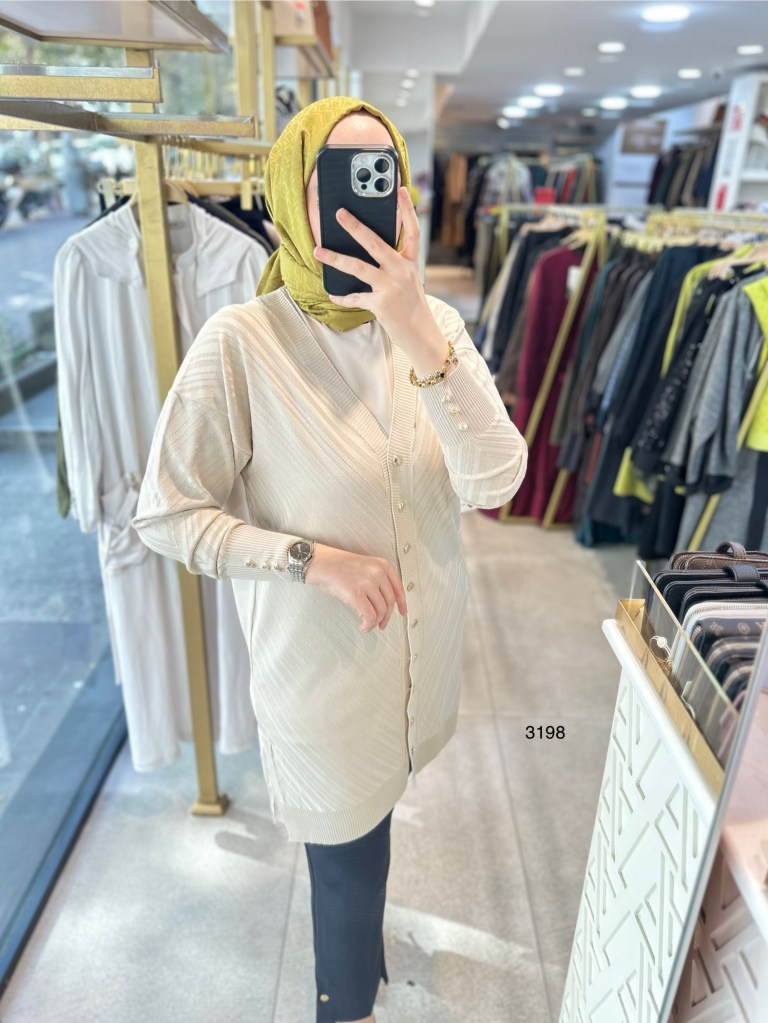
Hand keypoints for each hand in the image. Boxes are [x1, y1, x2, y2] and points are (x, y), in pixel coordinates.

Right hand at [305, 543, 406, 632]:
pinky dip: (368, 625)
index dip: (402, 604)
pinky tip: (363, 626)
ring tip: (367, 625)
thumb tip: (384, 603)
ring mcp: (368, 583)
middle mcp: (378, 573)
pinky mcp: (356, 594)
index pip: (398, 588)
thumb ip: (377, 580)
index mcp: (382, 565)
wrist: (319, 563)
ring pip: (380, 611)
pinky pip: (370, 616)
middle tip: (380, 624)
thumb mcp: (364, 566)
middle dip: (386, 617)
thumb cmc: (337, 566)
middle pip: (390, 602)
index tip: (402, 613)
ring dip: (375, 622)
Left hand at [313, 187, 447, 375]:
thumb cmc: (412, 307)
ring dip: (336, 258)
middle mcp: (402, 272)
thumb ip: (395, 265)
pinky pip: (355, 297)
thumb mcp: (409, 282)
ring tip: (318, 251)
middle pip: (376, 243)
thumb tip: (368, 251)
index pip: (412, 232)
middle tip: (339, 213)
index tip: (400, 190)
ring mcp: (391, 287)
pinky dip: (343, 297)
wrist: (422, 336)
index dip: (406, 211)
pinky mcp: (380, 304)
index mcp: (411, 264)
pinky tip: (333, 295)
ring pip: (359, 267)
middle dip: (355, 227)